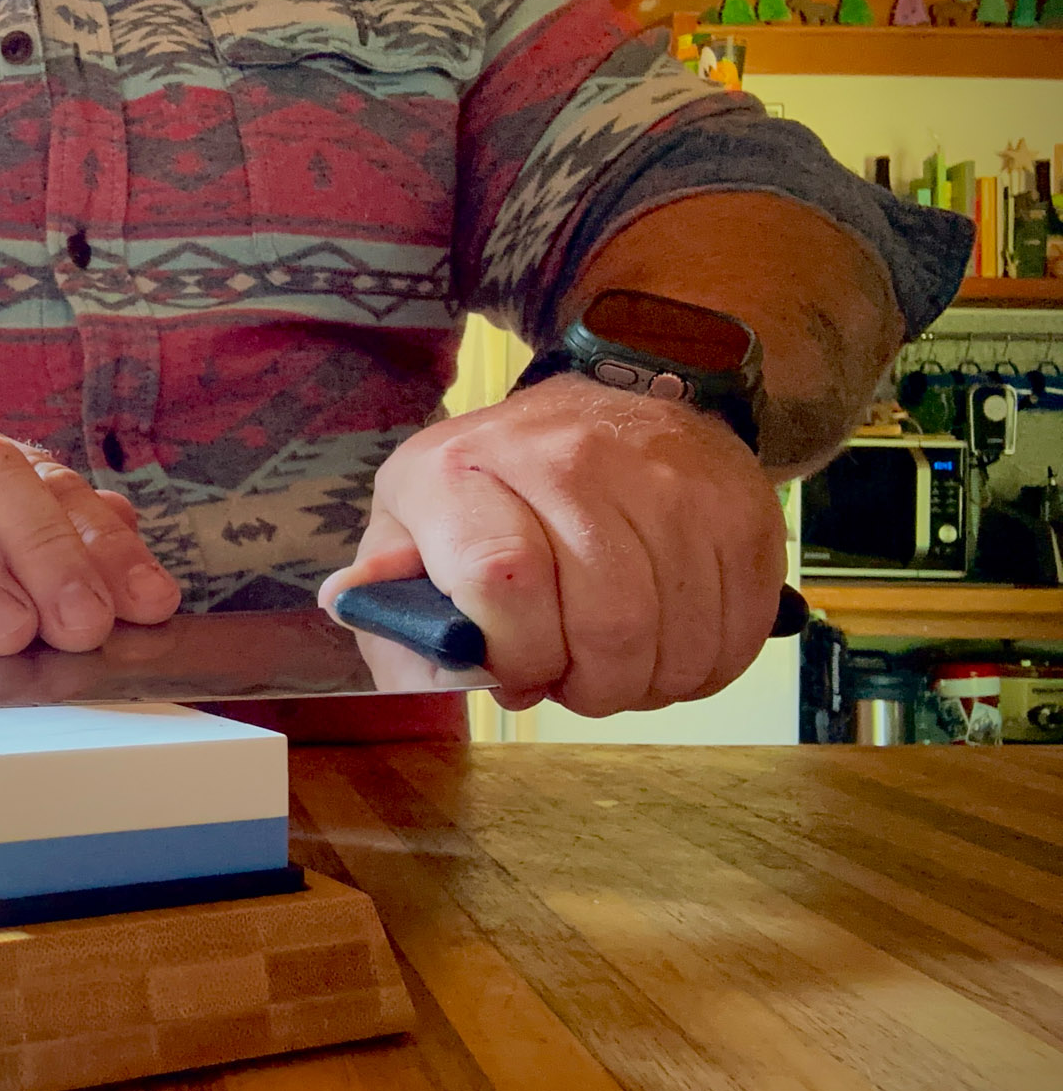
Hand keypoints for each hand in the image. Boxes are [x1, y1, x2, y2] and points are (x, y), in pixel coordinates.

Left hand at [319, 375, 784, 715]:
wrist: (608, 404)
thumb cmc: (495, 489)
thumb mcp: (411, 525)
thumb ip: (382, 589)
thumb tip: (354, 607)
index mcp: (464, 470)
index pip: (504, 579)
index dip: (516, 653)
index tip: (515, 669)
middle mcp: (568, 459)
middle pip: (607, 623)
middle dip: (588, 686)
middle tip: (572, 680)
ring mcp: (665, 477)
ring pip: (676, 636)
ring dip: (646, 683)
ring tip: (616, 661)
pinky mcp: (737, 504)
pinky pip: (733, 629)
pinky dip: (702, 666)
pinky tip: (666, 644)